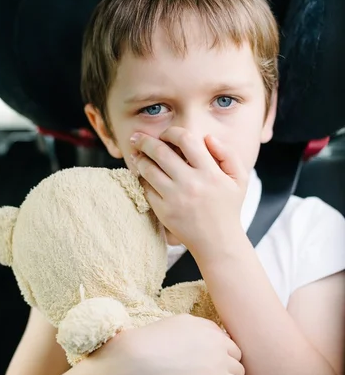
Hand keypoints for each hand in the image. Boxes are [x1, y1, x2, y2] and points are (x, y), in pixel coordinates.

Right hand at [118, 314, 250, 374]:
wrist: (138, 359)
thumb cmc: (155, 338)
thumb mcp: (182, 321)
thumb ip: (204, 326)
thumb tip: (216, 333)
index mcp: (214, 335)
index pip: (234, 350)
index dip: (230, 359)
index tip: (224, 367)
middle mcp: (220, 354)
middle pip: (239, 367)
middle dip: (234, 374)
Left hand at [130, 127, 247, 258]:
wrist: (218, 242)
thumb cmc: (228, 207)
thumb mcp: (239, 179)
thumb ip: (227, 154)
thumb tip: (207, 137)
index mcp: (210, 172)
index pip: (186, 139)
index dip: (171, 132)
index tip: (166, 134)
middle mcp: (191, 183)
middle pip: (160, 152)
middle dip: (145, 141)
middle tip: (136, 137)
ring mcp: (175, 198)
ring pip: (148, 169)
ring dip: (139, 158)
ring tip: (136, 154)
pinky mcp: (163, 211)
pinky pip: (146, 189)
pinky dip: (142, 179)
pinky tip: (142, 174)